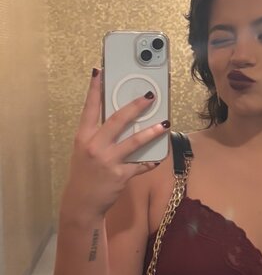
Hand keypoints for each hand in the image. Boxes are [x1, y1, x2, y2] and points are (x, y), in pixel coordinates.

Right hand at [60, 69, 169, 220]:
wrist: (82, 202)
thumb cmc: (85, 173)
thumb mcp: (84, 151)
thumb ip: (99, 135)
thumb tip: (121, 120)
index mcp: (84, 137)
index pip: (89, 108)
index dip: (94, 90)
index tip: (99, 72)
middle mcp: (95, 146)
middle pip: (117, 120)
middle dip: (135, 107)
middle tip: (149, 96)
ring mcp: (108, 161)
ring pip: (134, 142)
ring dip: (152, 132)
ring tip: (165, 124)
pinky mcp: (120, 175)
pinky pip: (141, 165)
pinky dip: (151, 160)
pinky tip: (159, 156)